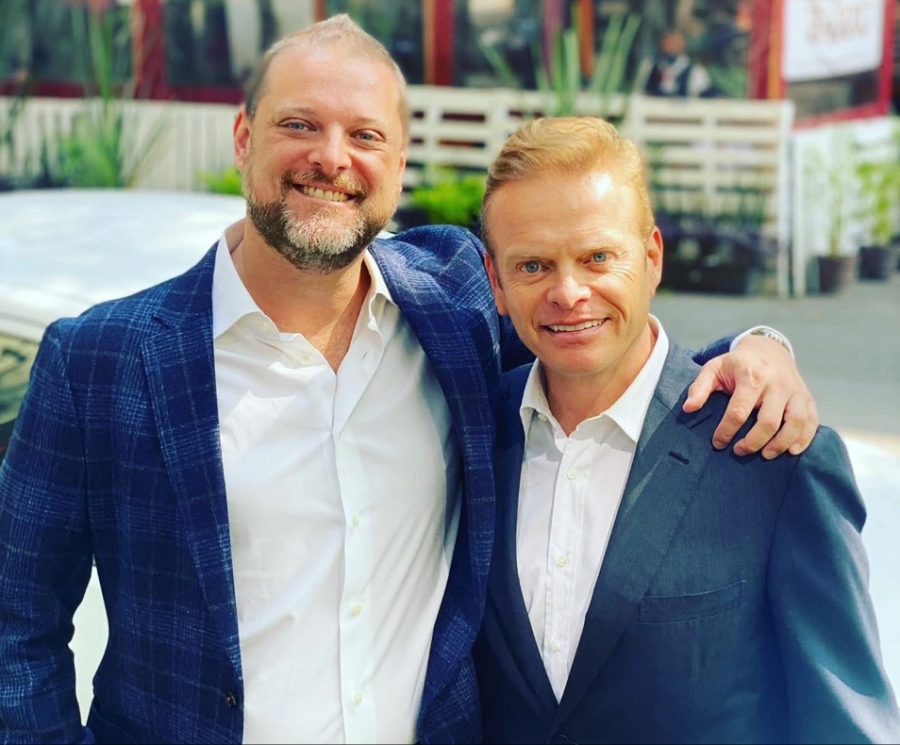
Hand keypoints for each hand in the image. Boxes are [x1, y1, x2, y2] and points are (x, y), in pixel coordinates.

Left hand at [683, 335, 817, 457]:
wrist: (768, 349)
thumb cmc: (737, 364)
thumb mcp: (714, 368)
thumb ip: (699, 387)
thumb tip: (688, 408)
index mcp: (751, 375)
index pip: (739, 411)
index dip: (727, 431)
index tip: (718, 442)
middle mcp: (776, 383)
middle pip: (769, 421)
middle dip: (753, 442)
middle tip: (739, 451)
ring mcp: (795, 391)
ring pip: (795, 423)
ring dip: (780, 444)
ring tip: (764, 455)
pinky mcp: (807, 397)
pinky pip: (812, 421)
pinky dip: (804, 439)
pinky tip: (791, 451)